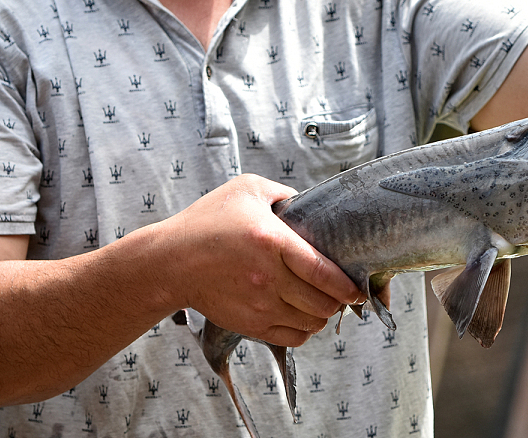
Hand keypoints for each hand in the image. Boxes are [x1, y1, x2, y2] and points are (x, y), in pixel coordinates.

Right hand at [167, 174, 364, 346]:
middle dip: (339, 300)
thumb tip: (313, 205)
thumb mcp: (247, 189)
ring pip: (311, 323)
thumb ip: (285, 194)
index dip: (347, 285)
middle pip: (322, 302)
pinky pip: (292, 338)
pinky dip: (305, 330)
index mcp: (271, 241)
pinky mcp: (249, 325)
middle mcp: (267, 278)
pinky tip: (303, 315)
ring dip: (323, 315)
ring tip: (323, 302)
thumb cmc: (207, 221)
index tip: (358, 288)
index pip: (322, 271)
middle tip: (343, 292)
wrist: (169, 262)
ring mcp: (258, 306)